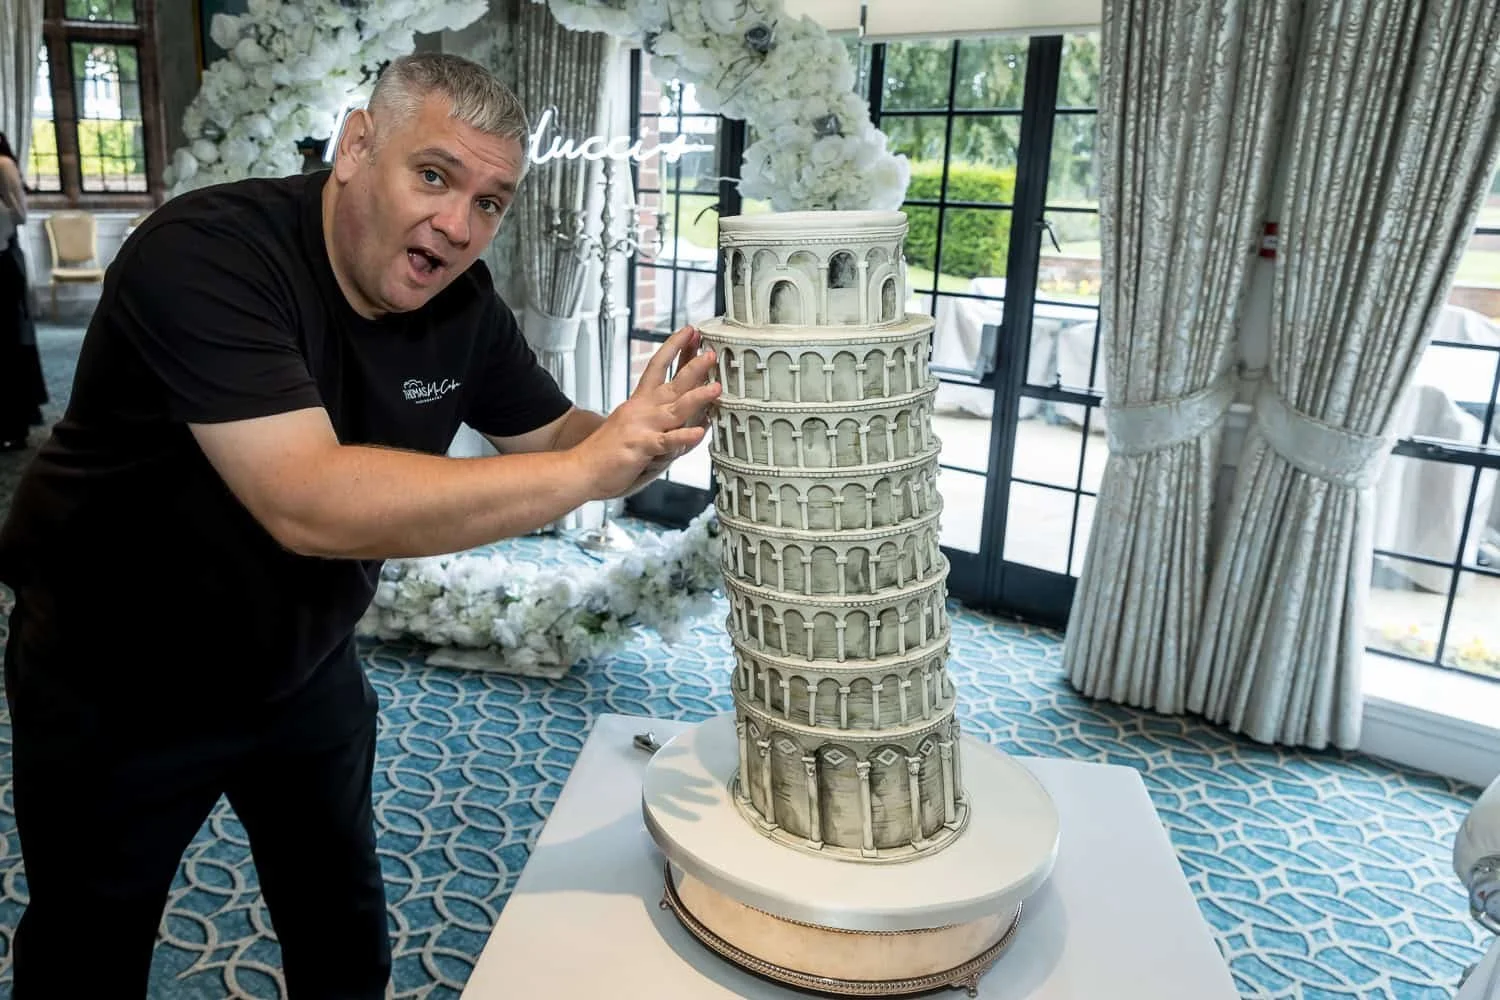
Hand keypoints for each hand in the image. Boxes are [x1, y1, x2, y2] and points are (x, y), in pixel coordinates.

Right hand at [572, 325, 719, 499]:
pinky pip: (667, 441)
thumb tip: (688, 420)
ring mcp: (642, 427)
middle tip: (711, 353)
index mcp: (639, 402)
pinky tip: (699, 432)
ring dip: (697, 397)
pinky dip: (683, 437)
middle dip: (693, 366)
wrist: (580, 469)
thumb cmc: (607, 453)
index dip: (674, 347)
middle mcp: (642, 410)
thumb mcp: (634, 429)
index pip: (657, 367)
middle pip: (672, 383)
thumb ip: (660, 423)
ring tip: (716, 388)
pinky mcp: (641, 447)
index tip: (689, 331)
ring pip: (676, 409)